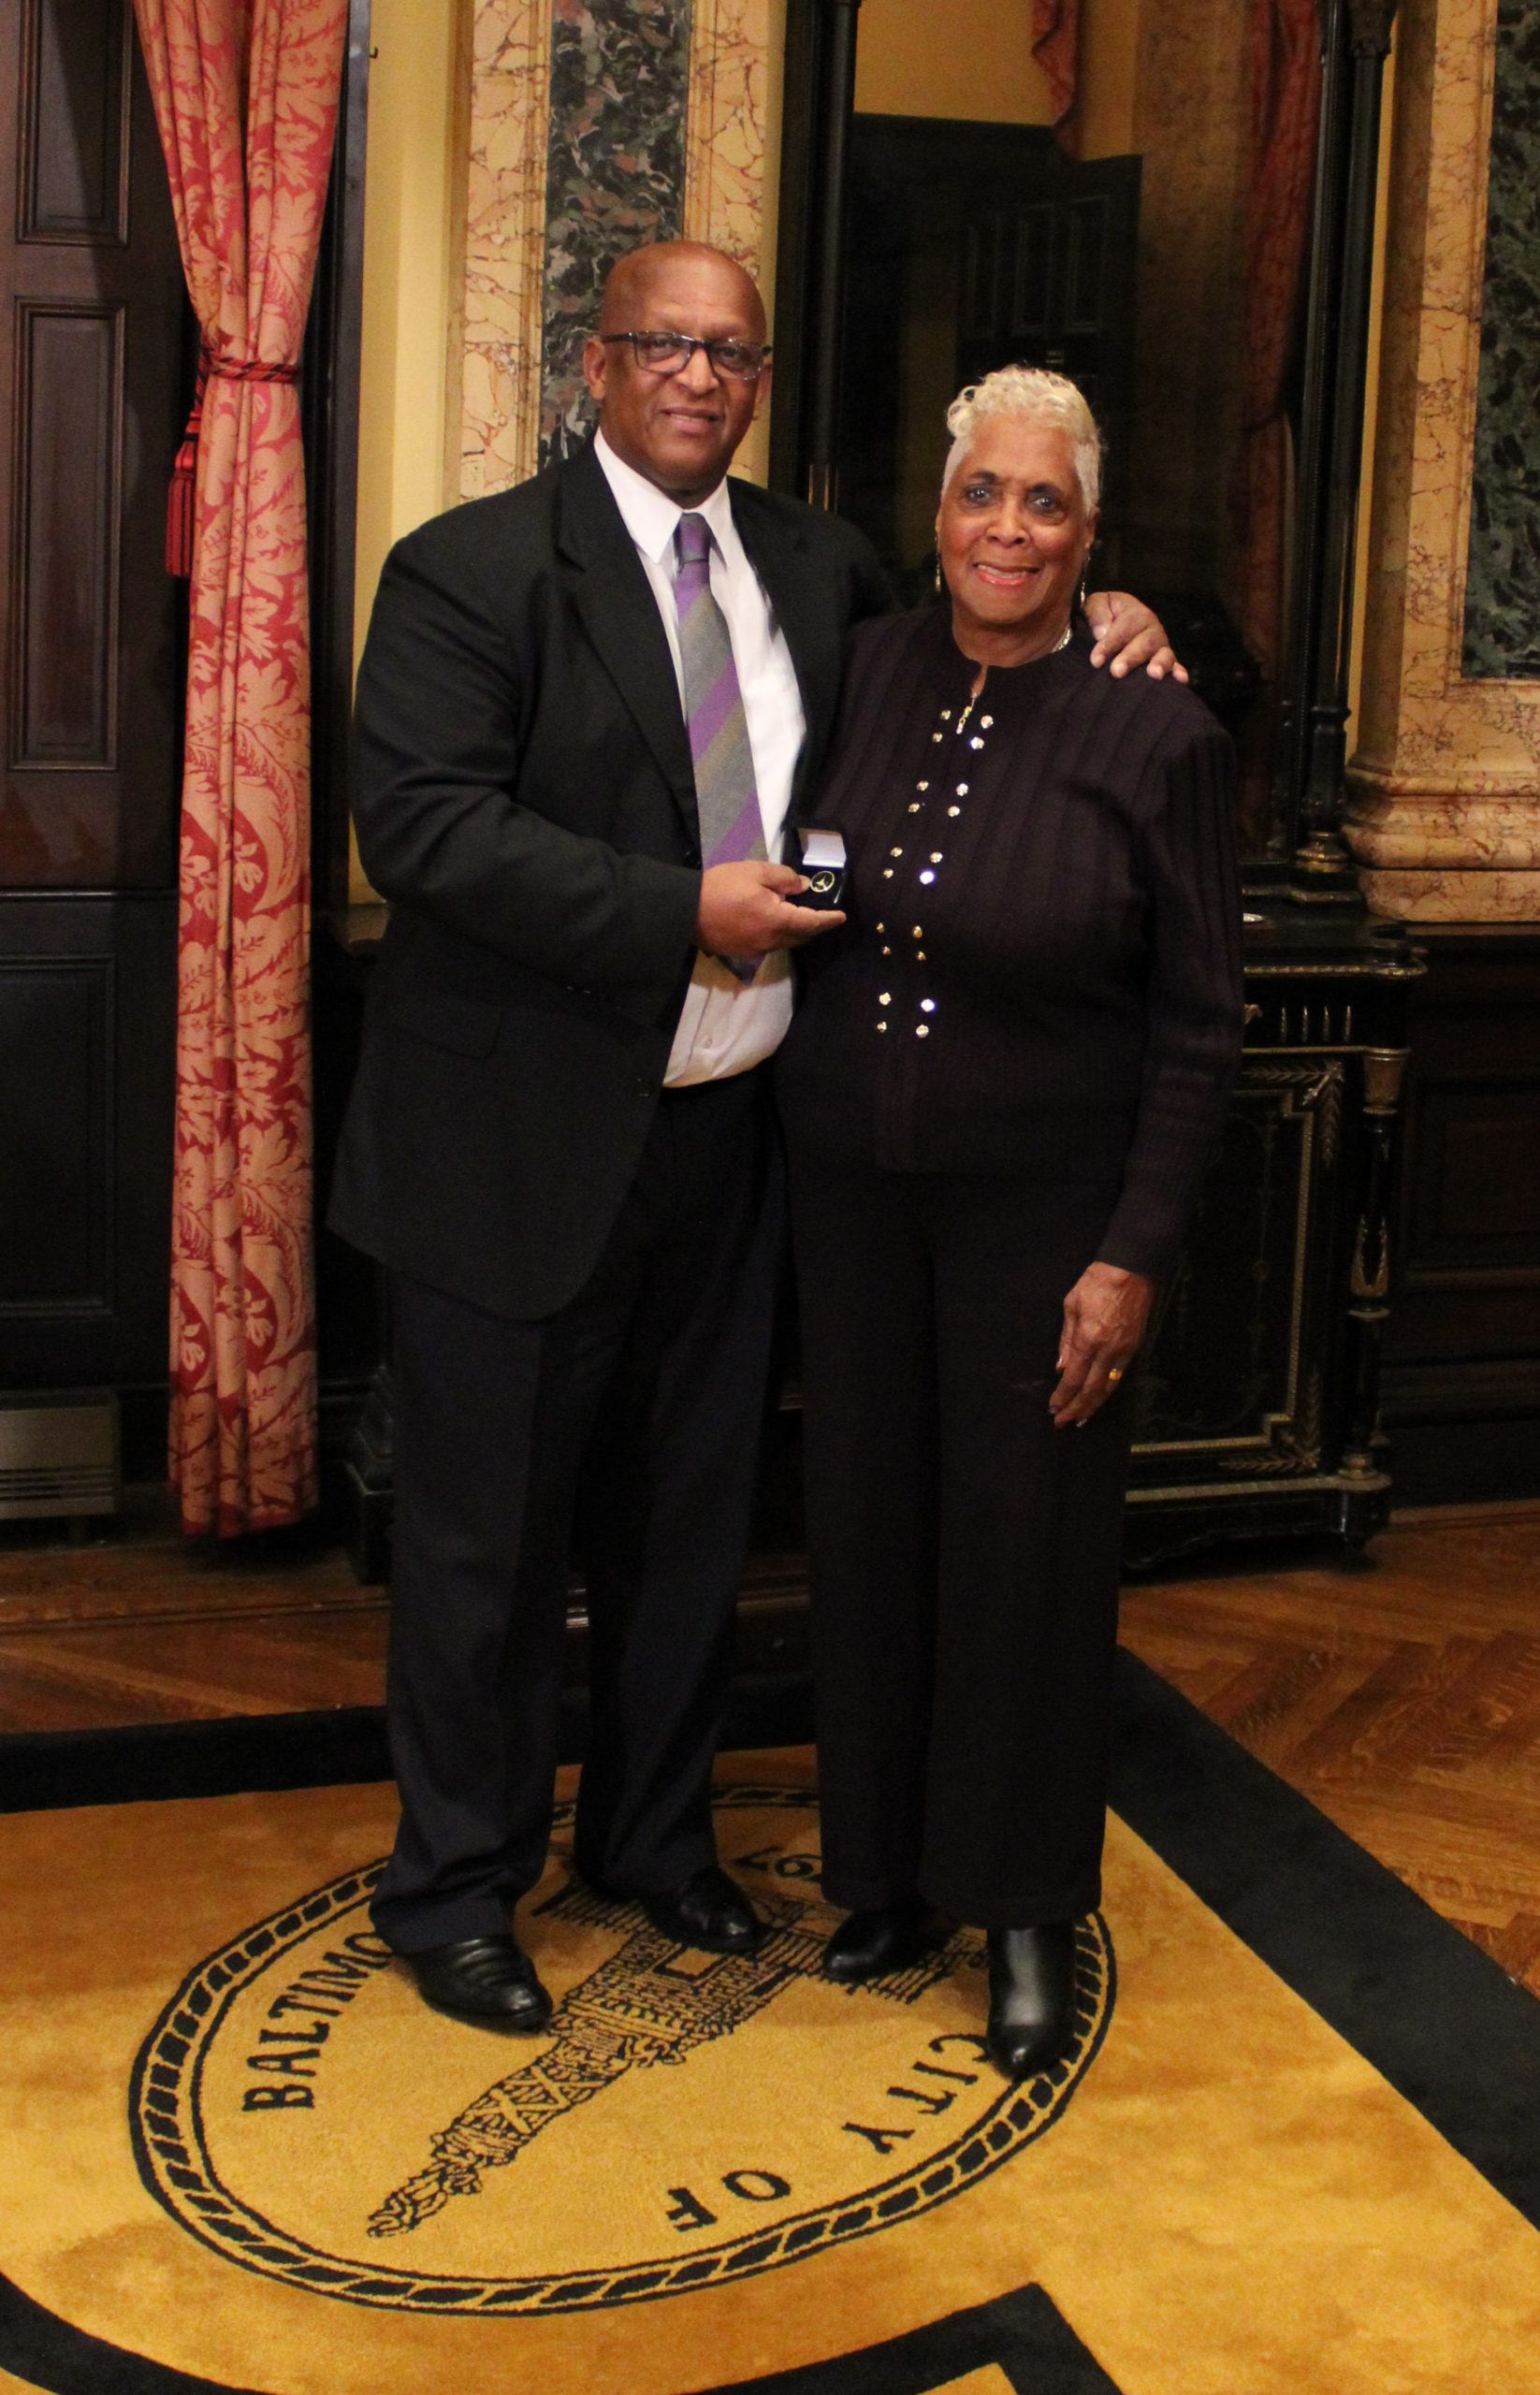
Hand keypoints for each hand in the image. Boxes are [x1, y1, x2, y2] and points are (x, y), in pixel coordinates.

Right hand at [696, 861, 844, 956]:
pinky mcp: (744, 952)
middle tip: (823, 915)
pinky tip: (774, 922)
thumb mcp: (754, 871)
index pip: (811, 922)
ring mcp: (757, 949)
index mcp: (776, 919)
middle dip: (815, 926)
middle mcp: (771, 940)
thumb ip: (783, 878)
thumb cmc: (720, 887)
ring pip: (786, 942)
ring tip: (798, 915)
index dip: (828, 919)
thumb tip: (803, 887)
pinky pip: (771, 945)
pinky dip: (780, 934)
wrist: (685, 911)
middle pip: (801, 936)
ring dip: (797, 930)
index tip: (841, 916)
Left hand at [1050, 1260, 1154, 1427]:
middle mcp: (1107, 1350)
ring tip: (1082, 1419)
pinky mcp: (1134, 1348)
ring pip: (1108, 1387)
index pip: (1073, 1378)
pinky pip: (1118, 1376)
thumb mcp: (1071, 1306)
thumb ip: (1066, 1340)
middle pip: (1091, 1389)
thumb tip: (1061, 1367)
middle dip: (1076, 1409)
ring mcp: (1123, 1351)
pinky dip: (1107, 1391)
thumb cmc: (1096, 1283)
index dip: (1063, 1397)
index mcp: (1088, 1339)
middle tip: (1064, 1423)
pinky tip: (1099, 1397)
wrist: (1131, 1271)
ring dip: (1093, 1405)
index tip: (1054, 1409)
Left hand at [1083, 591, 1188, 682]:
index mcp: (1135, 613)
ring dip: (1160, 664)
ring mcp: (1161, 646)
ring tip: (1153, 675)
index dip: (1110, 644)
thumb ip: (1097, 613)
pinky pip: (1176, 666)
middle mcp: (1152, 629)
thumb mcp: (1097, 605)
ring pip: (1165, 653)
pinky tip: (1180, 680)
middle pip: (1146, 641)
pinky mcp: (1166, 661)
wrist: (1116, 619)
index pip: (1124, 628)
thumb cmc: (1105, 613)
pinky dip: (1178, 672)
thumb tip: (1101, 632)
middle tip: (1117, 671)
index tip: (1096, 661)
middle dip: (1132, 657)